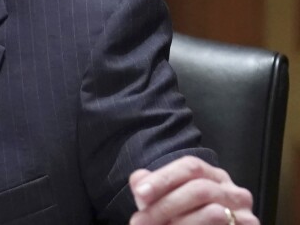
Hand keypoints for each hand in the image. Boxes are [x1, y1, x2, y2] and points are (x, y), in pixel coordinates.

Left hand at [129, 156, 256, 223]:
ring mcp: (246, 215)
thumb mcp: (167, 203)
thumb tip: (139, 180)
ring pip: (213, 213)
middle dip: (165, 206)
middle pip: (199, 189)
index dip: (163, 179)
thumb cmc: (185, 222)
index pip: (190, 167)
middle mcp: (233, 192)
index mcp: (213, 177)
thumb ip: (153, 189)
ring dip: (179, 222)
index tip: (139, 193)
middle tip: (139, 221)